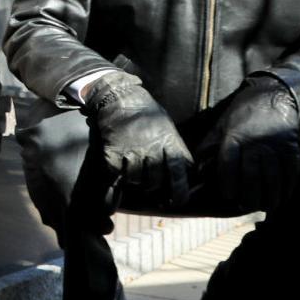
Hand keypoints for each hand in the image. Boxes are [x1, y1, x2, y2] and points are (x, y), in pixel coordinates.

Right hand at [82, 73, 193, 207]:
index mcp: (169, 143)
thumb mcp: (167, 128)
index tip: (175, 202)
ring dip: (133, 179)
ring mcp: (132, 151)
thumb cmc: (146, 112)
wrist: (120, 97)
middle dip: (151, 186)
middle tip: (147, 184)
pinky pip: (115, 174)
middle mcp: (152, 149)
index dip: (179, 193)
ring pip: (135, 180)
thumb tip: (187, 171)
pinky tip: (116, 169)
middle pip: (154, 182)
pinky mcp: (113, 152)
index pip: (178, 175)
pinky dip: (115, 176)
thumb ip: (175, 149)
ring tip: (132, 170)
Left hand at [209, 74, 299, 210]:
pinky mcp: (290, 148)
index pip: (228, 164)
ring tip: (266, 207)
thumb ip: (210, 148)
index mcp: (234, 138)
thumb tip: (197, 171)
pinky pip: (290, 172)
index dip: (228, 182)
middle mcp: (254, 143)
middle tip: (247, 207)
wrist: (271, 97)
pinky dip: (287, 187)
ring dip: (270, 196)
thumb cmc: (241, 116)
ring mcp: (274, 146)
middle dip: (249, 195)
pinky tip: (283, 198)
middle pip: (252, 175)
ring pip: (273, 176)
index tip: (229, 196)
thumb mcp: (221, 127)